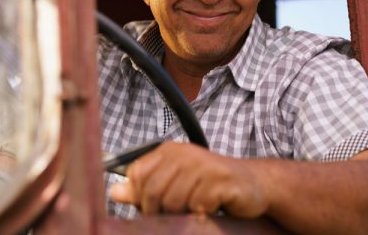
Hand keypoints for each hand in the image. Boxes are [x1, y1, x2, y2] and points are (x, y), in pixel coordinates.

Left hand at [109, 142, 268, 217]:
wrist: (253, 184)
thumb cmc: (210, 185)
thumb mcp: (174, 185)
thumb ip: (145, 188)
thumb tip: (114, 192)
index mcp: (168, 152)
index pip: (137, 175)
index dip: (140, 198)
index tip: (153, 208)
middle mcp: (183, 153)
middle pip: (152, 191)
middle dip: (160, 211)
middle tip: (177, 215)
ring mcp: (202, 164)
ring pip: (174, 202)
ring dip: (184, 214)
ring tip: (197, 207)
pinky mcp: (221, 179)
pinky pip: (199, 205)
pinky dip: (204, 212)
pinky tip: (213, 205)